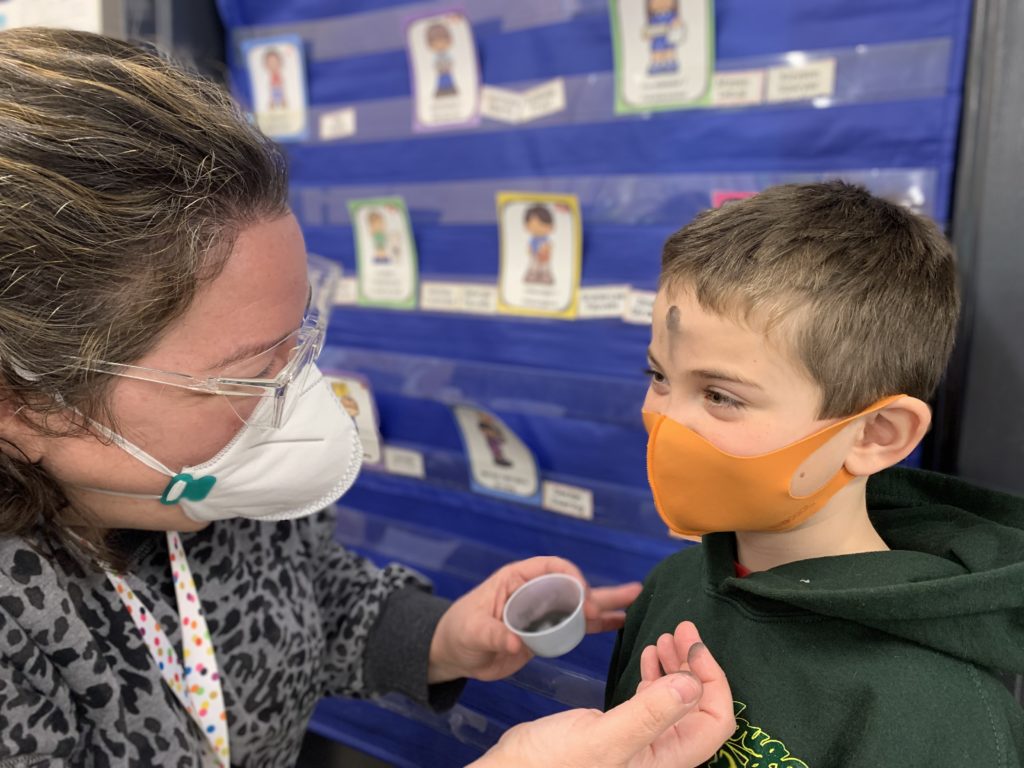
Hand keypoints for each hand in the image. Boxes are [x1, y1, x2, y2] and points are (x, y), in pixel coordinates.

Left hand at [428, 556, 640, 682]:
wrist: (455, 653)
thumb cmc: (458, 631)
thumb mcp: (471, 630)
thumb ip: (492, 633)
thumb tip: (515, 641)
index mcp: (517, 579)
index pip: (551, 568)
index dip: (571, 578)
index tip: (584, 598)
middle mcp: (536, 592)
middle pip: (573, 585)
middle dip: (597, 592)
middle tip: (625, 600)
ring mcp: (544, 613)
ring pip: (581, 605)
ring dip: (607, 604)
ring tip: (637, 600)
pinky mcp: (548, 633)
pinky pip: (577, 627)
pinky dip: (599, 625)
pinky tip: (621, 623)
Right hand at [469, 632, 733, 767]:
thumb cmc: (552, 766)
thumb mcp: (604, 739)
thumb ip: (650, 712)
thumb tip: (693, 682)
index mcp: (666, 761)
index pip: (715, 721)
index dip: (713, 680)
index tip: (693, 645)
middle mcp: (660, 754)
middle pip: (699, 707)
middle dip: (695, 664)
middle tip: (681, 628)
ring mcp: (641, 743)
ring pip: (676, 700)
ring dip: (676, 665)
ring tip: (666, 635)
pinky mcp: (620, 731)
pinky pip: (651, 700)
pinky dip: (655, 674)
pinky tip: (649, 655)